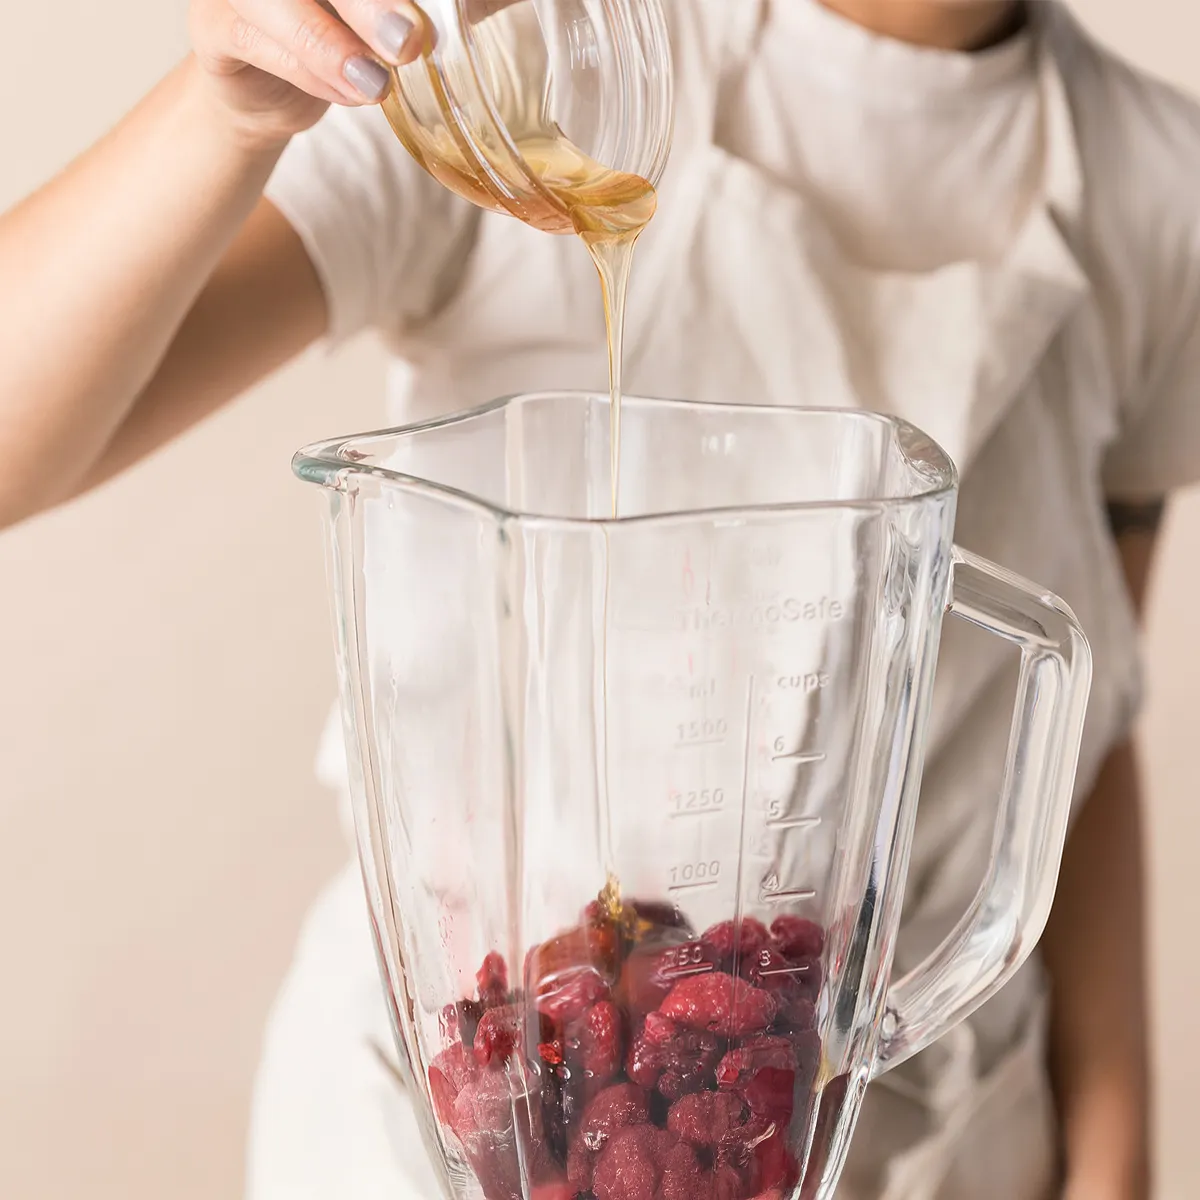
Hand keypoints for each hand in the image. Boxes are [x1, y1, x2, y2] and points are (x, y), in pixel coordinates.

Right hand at [188, 0, 425, 150]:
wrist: (270, 94)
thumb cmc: (337, 37)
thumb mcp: (384, 18)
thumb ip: (410, 12)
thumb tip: (460, 16)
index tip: (423, 22)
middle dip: (366, 4)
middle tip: (409, 42)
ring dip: (329, 44)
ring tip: (377, 84)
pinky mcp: (212, 24)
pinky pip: (252, 37)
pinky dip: (307, 70)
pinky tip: (349, 95)